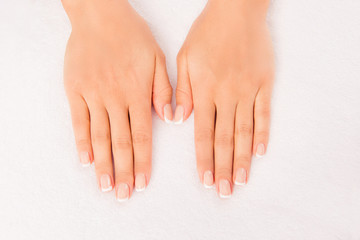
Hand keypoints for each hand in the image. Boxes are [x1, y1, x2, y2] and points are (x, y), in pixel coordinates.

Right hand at [63, 0, 171, 200]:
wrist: (101, 16)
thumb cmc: (132, 36)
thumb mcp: (157, 58)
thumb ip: (163, 90)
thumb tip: (170, 118)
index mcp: (138, 92)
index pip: (142, 135)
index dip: (143, 160)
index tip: (144, 181)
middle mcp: (116, 98)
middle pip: (121, 142)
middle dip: (124, 170)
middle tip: (125, 193)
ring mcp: (93, 95)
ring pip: (100, 136)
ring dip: (103, 163)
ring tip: (106, 185)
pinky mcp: (75, 90)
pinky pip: (78, 120)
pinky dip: (81, 141)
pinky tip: (85, 160)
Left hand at [175, 0, 273, 197]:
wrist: (236, 11)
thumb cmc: (207, 33)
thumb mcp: (184, 58)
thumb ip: (182, 91)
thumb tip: (178, 120)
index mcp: (204, 91)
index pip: (203, 134)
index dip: (204, 159)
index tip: (206, 179)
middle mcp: (226, 95)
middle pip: (224, 139)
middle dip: (223, 167)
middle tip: (224, 190)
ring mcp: (248, 91)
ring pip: (244, 131)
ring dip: (242, 158)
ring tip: (241, 179)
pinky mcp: (265, 84)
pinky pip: (264, 113)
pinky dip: (262, 133)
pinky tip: (260, 152)